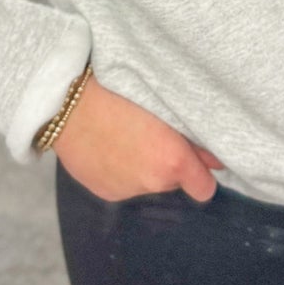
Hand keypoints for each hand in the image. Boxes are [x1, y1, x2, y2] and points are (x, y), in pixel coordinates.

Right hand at [53, 72, 225, 202]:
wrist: (69, 104)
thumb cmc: (121, 92)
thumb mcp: (165, 107)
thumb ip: (193, 137)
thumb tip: (215, 157)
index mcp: (173, 162)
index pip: (204, 189)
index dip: (201, 173)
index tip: (196, 159)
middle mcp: (152, 183)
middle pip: (174, 183)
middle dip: (169, 164)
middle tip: (154, 135)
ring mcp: (126, 190)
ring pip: (147, 183)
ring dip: (143, 167)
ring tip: (126, 136)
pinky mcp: (104, 192)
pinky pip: (123, 184)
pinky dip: (120, 170)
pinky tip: (108, 146)